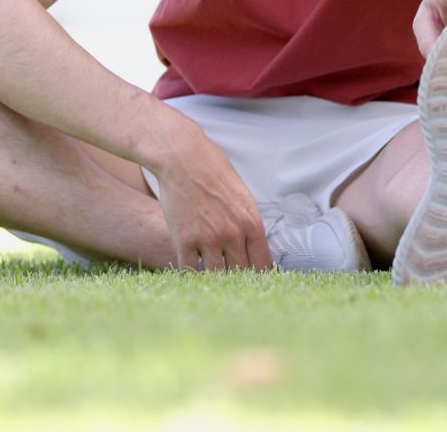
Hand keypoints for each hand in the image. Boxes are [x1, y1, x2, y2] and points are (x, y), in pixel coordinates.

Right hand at [152, 130, 271, 271]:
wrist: (183, 159)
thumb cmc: (214, 173)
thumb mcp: (242, 197)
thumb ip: (247, 223)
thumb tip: (252, 246)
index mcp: (252, 223)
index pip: (263, 264)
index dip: (259, 277)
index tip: (255, 282)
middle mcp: (233, 234)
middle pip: (241, 273)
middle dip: (238, 281)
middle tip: (233, 286)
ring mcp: (209, 239)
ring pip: (216, 275)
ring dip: (215, 279)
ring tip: (212, 282)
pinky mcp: (184, 240)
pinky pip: (189, 270)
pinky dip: (191, 275)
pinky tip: (191, 275)